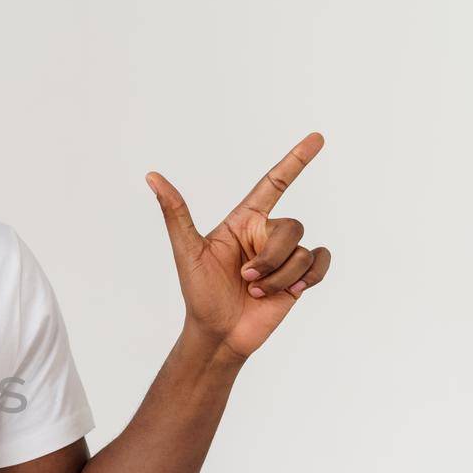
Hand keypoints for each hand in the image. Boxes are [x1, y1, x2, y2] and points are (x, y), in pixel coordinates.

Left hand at [146, 132, 333, 360]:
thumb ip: (175, 213)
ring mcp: (284, 256)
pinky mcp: (299, 277)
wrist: (218, 334)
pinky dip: (308, 277)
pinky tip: (290, 292)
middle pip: (290, 227)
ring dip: (279, 276)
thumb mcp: (187, 251)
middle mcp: (266, 235)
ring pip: (302, 250)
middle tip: (245, 278)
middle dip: (269, 257)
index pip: (274, 183)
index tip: (317, 138)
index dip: (295, 160)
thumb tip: (152, 176)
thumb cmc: (200, 294)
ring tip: (257, 292)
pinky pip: (320, 261)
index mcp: (243, 222)